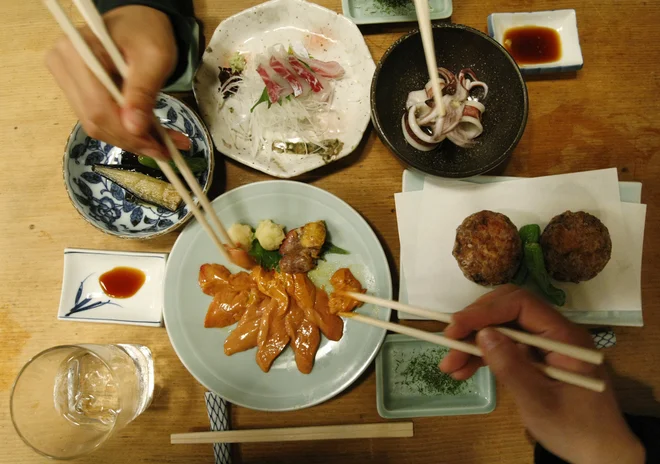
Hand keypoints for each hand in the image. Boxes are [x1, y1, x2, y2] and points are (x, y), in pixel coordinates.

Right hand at [46, 5, 189, 158]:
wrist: (139, 21)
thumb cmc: (147, 33)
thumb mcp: (155, 58)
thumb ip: (144, 91)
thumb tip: (135, 128)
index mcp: (77, 52)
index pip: (98, 107)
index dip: (128, 134)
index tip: (160, 148)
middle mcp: (63, 66)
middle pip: (95, 120)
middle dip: (132, 141)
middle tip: (167, 152)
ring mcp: (67, 80)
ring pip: (96, 125)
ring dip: (131, 141)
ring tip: (163, 146)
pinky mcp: (76, 91)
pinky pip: (99, 120)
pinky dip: (126, 132)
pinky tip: (149, 136)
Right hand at [440, 285, 644, 463]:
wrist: (600, 454)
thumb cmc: (574, 429)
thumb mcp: (539, 402)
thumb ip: (512, 367)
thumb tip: (482, 334)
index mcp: (564, 336)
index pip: (521, 304)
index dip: (485, 310)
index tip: (455, 327)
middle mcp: (555, 332)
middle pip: (508, 310)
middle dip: (475, 324)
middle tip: (449, 344)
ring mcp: (545, 345)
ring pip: (502, 328)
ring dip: (474, 343)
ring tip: (450, 366)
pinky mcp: (536, 358)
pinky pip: (505, 346)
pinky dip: (483, 356)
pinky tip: (464, 371)